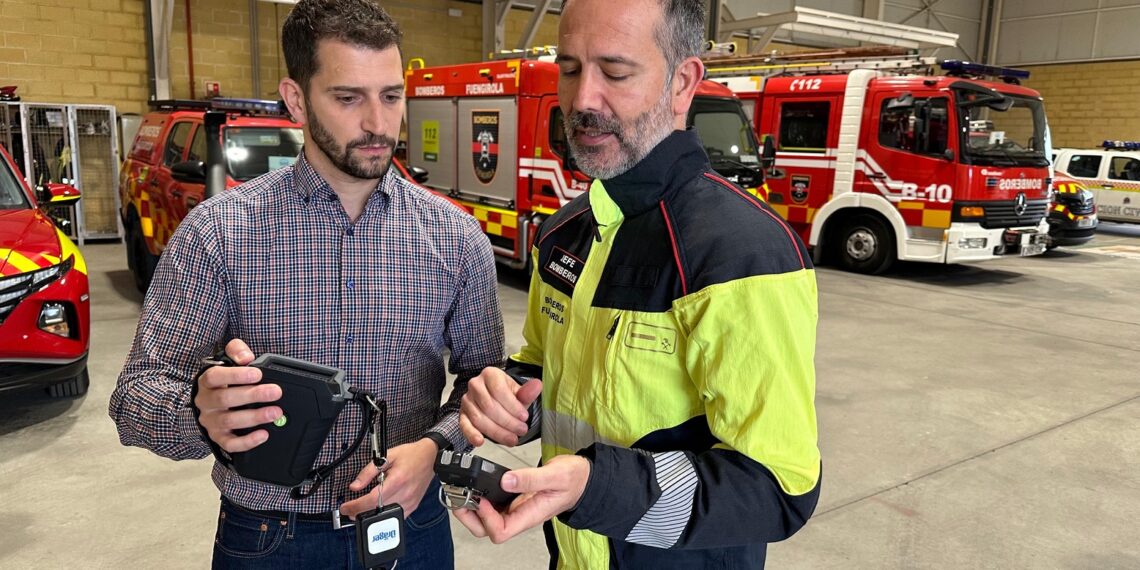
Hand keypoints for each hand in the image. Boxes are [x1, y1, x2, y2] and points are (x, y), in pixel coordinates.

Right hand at [194, 339, 281, 452]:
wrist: (208, 403)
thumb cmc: (223, 381)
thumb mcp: (227, 361)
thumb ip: (236, 351)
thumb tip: (246, 358)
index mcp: (207, 382)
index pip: (215, 376)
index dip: (236, 375)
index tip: (258, 374)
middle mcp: (205, 402)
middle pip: (225, 399)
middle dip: (252, 395)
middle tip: (275, 392)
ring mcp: (211, 421)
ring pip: (229, 421)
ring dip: (254, 417)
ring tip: (276, 412)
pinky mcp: (218, 437)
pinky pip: (230, 443)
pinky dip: (247, 441)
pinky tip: (263, 434)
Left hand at [339, 437, 438, 518]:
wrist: (430, 457)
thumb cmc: (411, 455)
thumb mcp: (387, 456)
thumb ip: (368, 471)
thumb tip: (355, 486)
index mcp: (397, 481)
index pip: (372, 500)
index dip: (356, 506)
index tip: (345, 507)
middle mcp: (404, 494)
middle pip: (377, 511)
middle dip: (360, 513)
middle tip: (350, 510)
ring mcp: (409, 502)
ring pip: (386, 517)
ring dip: (371, 515)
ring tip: (362, 510)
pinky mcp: (412, 506)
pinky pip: (396, 517)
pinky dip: (385, 516)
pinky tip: (378, 510)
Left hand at [452, 454, 589, 543]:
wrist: (582, 477)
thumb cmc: (573, 479)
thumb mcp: (555, 475)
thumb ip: (531, 479)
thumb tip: (506, 480)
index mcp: (530, 515)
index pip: (502, 531)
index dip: (487, 519)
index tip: (481, 499)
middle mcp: (521, 515)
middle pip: (488, 530)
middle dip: (470, 517)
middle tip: (460, 497)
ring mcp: (517, 509)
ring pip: (488, 520)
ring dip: (471, 509)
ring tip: (463, 491)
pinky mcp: (514, 499)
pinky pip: (493, 506)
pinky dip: (480, 498)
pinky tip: (476, 486)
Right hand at [459, 367, 542, 446]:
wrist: (496, 399)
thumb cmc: (507, 395)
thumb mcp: (519, 392)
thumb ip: (527, 392)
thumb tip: (537, 385)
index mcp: (490, 374)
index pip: (499, 390)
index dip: (513, 406)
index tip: (524, 417)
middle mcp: (475, 385)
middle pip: (489, 406)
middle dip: (508, 422)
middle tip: (521, 430)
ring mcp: (467, 400)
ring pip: (479, 418)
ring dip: (497, 432)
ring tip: (512, 439)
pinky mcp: (462, 414)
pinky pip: (464, 425)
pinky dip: (471, 434)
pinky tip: (480, 441)